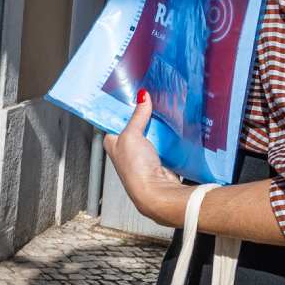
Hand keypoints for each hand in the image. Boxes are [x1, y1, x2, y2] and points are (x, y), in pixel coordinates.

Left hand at [102, 91, 189, 226]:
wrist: (157, 192)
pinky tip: (172, 126)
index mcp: (112, 143)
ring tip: (164, 109)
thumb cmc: (135, 168)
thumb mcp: (131, 135)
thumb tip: (142, 97)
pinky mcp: (159, 159)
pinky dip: (167, 134)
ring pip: (150, 133)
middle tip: (151, 99)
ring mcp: (143, 155)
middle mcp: (125, 150)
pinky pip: (163, 141)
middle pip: (134, 125)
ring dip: (157, 125)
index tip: (132, 93)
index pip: (114, 120)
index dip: (123, 108)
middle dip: (142, 114)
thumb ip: (137, 115)